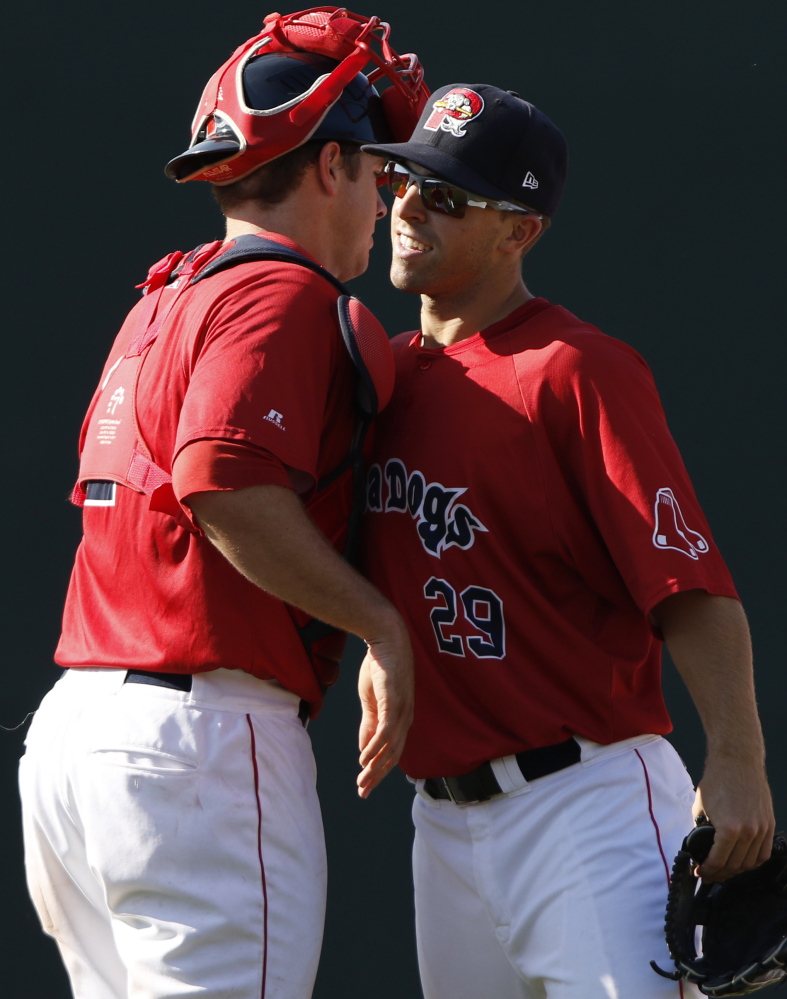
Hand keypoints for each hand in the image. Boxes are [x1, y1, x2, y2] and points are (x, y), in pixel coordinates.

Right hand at [356, 620, 413, 797]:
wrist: (385, 637)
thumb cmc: (380, 666)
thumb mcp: (371, 700)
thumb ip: (369, 724)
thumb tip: (364, 749)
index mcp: (401, 718)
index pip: (392, 752)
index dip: (379, 771)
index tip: (365, 787)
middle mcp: (406, 717)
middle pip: (393, 755)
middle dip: (377, 776)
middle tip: (363, 793)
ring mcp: (402, 709)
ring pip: (390, 747)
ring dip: (375, 767)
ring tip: (362, 782)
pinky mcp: (394, 699)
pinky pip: (386, 729)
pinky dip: (376, 747)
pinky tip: (365, 759)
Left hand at [692, 753, 774, 881]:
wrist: (737, 761)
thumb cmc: (717, 780)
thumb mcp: (700, 806)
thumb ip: (701, 828)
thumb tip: (700, 844)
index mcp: (729, 829)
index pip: (718, 861)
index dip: (707, 870)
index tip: (700, 873)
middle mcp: (748, 832)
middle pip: (735, 865)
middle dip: (719, 874)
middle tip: (709, 875)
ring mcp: (761, 829)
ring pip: (751, 862)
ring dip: (736, 870)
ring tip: (724, 871)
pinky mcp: (769, 824)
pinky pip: (764, 852)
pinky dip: (753, 861)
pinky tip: (742, 862)